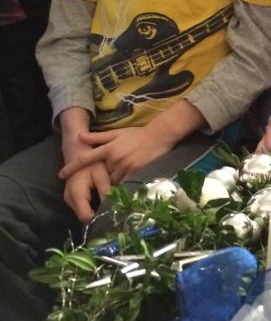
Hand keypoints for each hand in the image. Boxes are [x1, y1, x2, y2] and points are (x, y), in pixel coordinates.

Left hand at [59, 125, 175, 183]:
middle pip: (100, 173)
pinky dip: (120, 184)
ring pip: (111, 180)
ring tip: (110, 184)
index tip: (61, 175)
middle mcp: (114, 158)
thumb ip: (98, 137)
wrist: (158, 136)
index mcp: (108, 148)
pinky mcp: (135, 173)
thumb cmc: (136, 134)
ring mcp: (125, 166)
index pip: (87, 158)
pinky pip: (123, 183)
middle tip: (94, 180)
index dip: (73, 167)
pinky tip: (120, 186)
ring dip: (109, 182)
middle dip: (98, 177)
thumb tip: (80, 137)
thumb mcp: (116, 133)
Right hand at [63, 162, 110, 222]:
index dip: (98, 219)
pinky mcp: (71, 197)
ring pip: (82, 213)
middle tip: (112, 213)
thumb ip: (106, 192)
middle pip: (83, 217)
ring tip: (109, 208)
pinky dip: (91, 207)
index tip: (111, 217)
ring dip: (94, 212)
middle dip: (97, 216)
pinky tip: (102, 204)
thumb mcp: (101, 175)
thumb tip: (113, 208)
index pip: (85, 217)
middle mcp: (69, 199)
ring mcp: (69, 199)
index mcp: (77, 194)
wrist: (78, 152)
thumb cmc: (92, 162)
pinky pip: (82, 207)